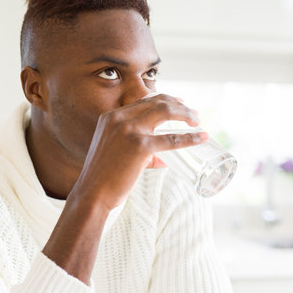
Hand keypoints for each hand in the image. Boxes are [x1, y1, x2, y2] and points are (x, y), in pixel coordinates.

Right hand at [69, 94, 207, 212]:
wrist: (92, 193)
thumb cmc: (102, 178)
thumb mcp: (113, 152)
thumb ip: (136, 149)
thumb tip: (161, 158)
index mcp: (111, 117)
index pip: (143, 101)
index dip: (165, 99)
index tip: (179, 103)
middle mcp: (119, 118)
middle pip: (157, 102)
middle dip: (179, 105)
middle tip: (193, 114)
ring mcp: (129, 130)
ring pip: (165, 112)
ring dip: (185, 114)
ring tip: (197, 121)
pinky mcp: (140, 146)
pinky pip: (171, 139)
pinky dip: (189, 138)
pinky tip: (201, 137)